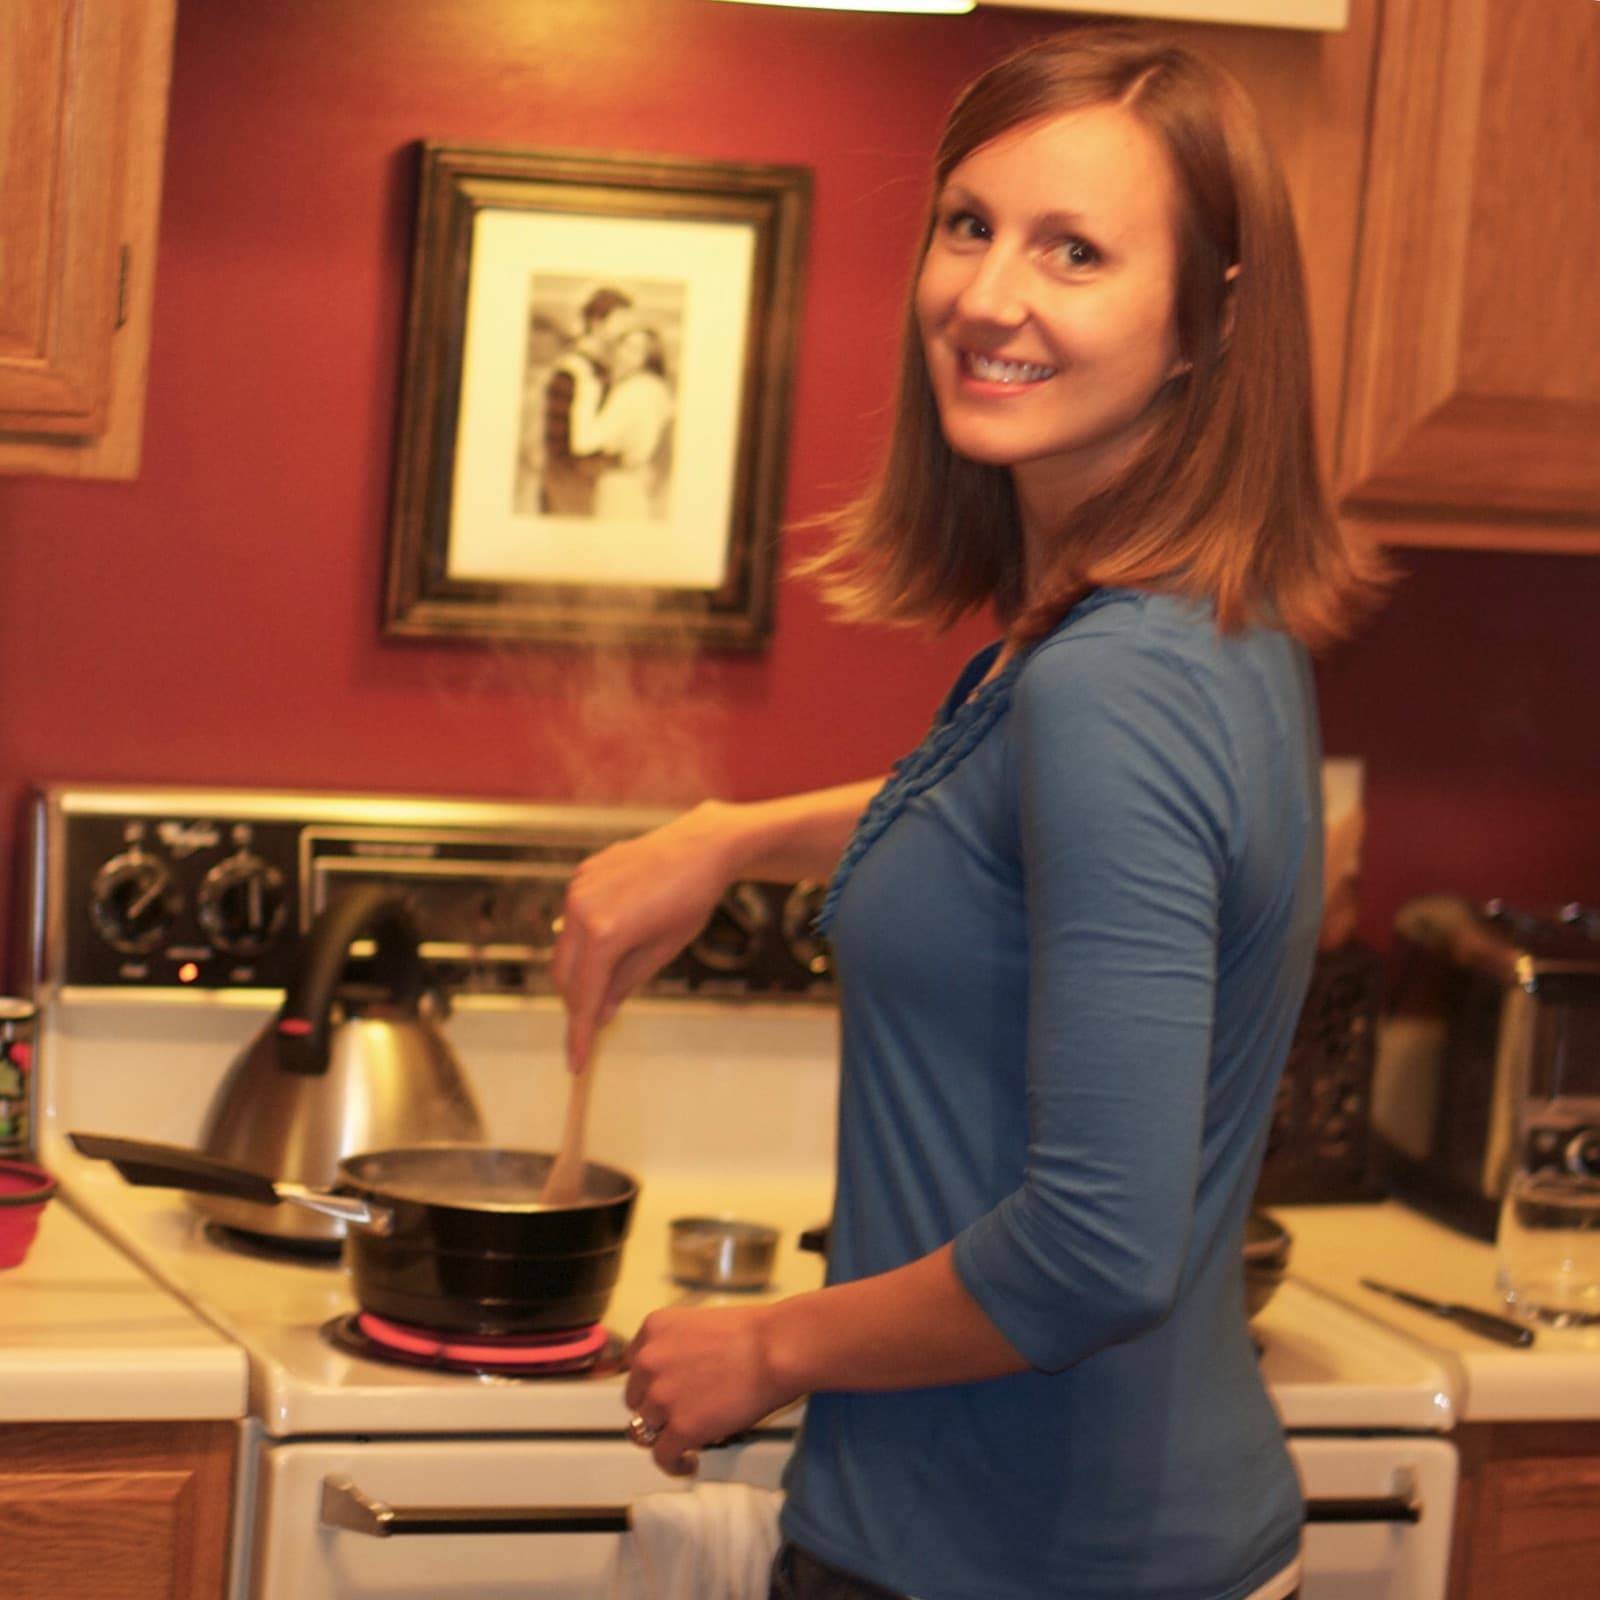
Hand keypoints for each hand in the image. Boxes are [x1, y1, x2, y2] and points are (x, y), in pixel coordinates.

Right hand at [550, 802, 741, 1070]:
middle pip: (564, 974)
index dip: (579, 1034)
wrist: (701, 845)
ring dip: (579, 971)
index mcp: (604, 933)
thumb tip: (597, 1014)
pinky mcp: (581, 875)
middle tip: (597, 1023)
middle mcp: (581, 908)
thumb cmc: (691, 900)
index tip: (576, 1064)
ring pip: (563, 947)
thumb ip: (625, 984)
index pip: (583, 996)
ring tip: (613, 976)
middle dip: (577, 1003)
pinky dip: (585, 939)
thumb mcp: (662, 951)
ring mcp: (577, 888)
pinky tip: (616, 934)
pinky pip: (573, 919)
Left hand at [623, 1302, 794, 1476]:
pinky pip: (662, 1457)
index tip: (662, 1391)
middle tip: (681, 1412)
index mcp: (653, 1329)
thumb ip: (678, 1347)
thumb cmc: (753, 1333)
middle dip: (655, 1407)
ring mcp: (661, 1396)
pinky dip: (674, 1464)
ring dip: (666, 1434)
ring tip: (687, 1440)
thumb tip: (679, 1376)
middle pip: (636, 1398)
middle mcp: (648, 1361)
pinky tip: (688, 1463)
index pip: (634, 1364)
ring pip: (646, 1429)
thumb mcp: (700, 1325)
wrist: (775, 1349)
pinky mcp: (680, 1428)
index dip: (649, 1381)